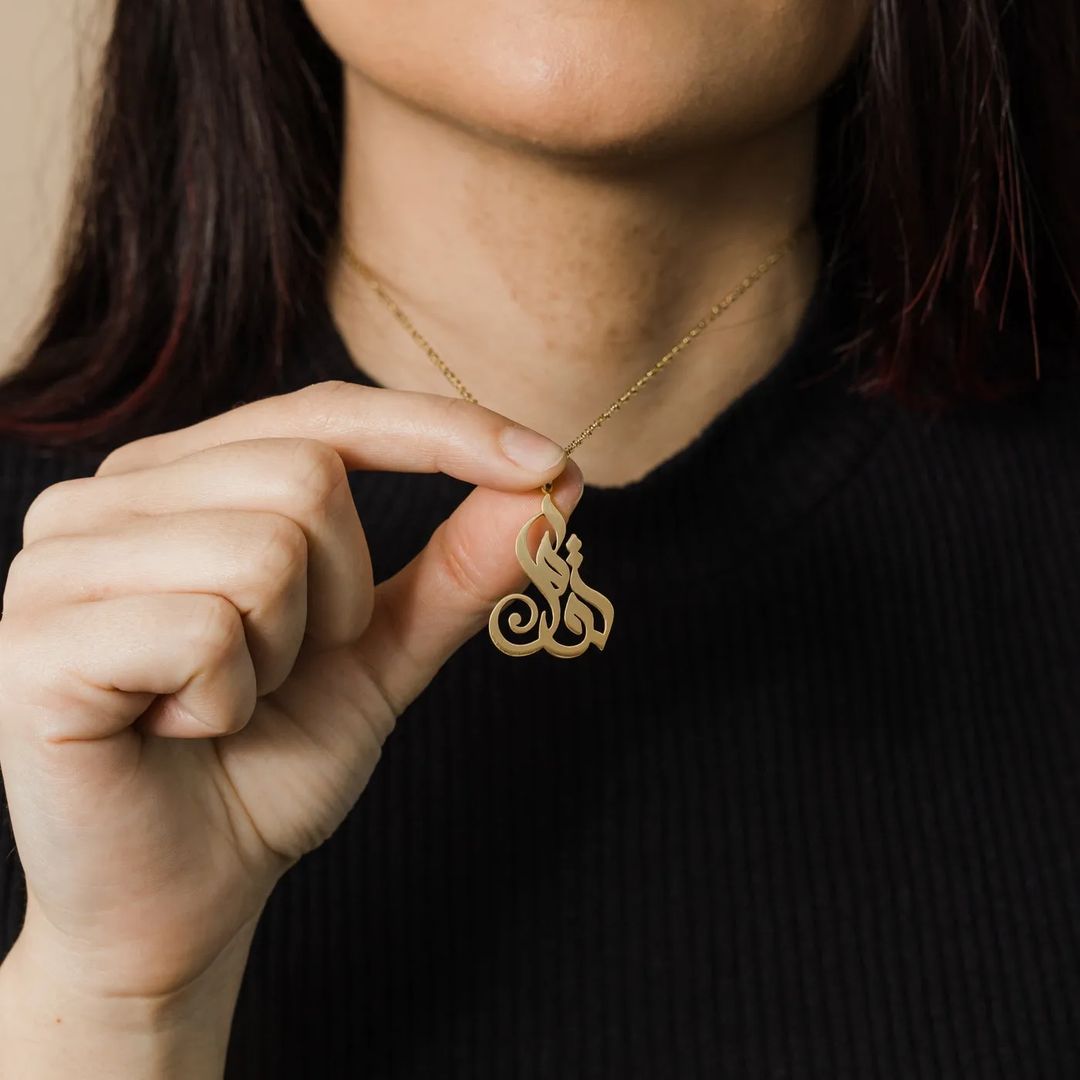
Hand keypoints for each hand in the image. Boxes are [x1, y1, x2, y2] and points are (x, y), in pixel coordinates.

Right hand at [0, 379, 582, 1006]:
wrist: (185, 896)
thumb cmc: (271, 763)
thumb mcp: (380, 654)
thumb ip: (458, 567)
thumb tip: (555, 481)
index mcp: (183, 479)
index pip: (328, 413)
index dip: (444, 431)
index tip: (549, 464)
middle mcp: (107, 497)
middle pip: (306, 475)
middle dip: (340, 596)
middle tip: (284, 669)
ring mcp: (54, 563)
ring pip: (264, 549)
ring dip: (282, 653)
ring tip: (225, 702)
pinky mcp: (30, 643)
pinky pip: (203, 630)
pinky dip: (226, 700)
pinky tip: (177, 730)